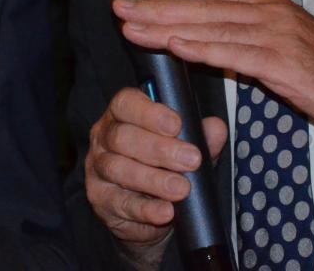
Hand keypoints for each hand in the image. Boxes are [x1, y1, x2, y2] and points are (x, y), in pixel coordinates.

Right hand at [85, 86, 228, 265]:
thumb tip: (215, 128)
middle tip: (190, 160)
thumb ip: (200, 138)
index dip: (149, 112)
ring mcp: (98, 168)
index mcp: (122, 115)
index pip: (126, 103)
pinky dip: (145, 209)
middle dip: (159, 149)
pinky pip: (120, 203)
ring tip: (181, 189)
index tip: (176, 125)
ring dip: (153, 180)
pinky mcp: (100, 199)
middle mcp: (104, 137)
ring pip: (119, 169)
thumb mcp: (185, 149)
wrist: (148, 211)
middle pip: (122, 137)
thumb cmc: (164, 168)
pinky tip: (165, 211)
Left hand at [114, 0, 313, 136]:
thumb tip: (198, 41)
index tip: (134, 4)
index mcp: (265, 5)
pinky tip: (177, 46)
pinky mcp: (286, 61)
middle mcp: (269, 11)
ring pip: (212, 26)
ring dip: (168, 27)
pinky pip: (236, 53)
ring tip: (135, 30)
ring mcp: (277, 33)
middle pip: (201, 4)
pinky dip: (203, 48)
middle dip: (156, 8)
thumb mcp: (277, 49)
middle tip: (120, 12)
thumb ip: (241, 39)